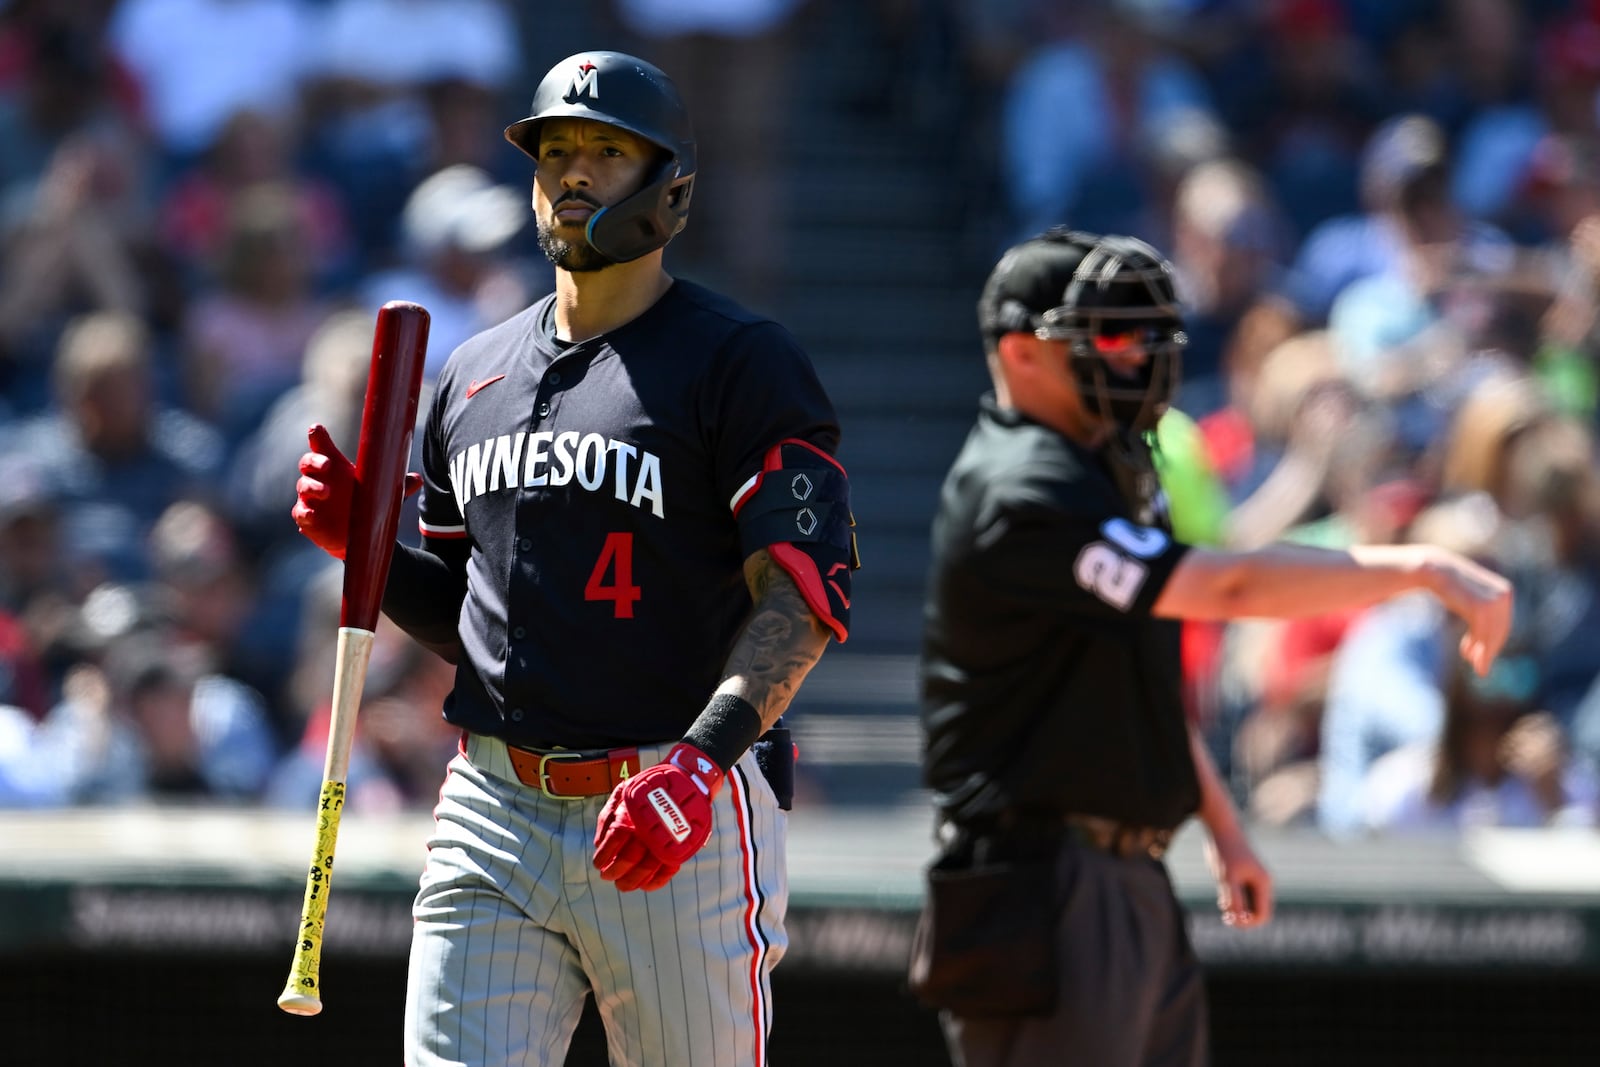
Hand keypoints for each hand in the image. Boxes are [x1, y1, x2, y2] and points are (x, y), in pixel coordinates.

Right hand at [292, 424, 420, 558]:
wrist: (361, 536)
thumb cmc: (368, 505)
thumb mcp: (385, 495)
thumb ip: (399, 486)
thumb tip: (418, 479)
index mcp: (337, 467)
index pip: (322, 447)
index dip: (317, 437)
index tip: (316, 429)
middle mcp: (320, 479)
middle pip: (308, 462)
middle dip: (314, 460)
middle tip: (328, 464)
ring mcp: (311, 498)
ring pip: (304, 486)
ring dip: (312, 486)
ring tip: (326, 491)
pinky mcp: (308, 518)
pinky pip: (301, 513)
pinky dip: (305, 512)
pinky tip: (312, 514)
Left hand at [593, 743, 721, 891]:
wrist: (687, 781)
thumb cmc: (650, 789)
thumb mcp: (625, 793)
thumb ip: (609, 815)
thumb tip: (599, 843)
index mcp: (634, 815)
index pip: (614, 840)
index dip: (604, 855)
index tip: (599, 865)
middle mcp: (649, 829)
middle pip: (629, 859)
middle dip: (615, 872)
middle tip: (608, 878)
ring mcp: (666, 839)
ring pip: (647, 869)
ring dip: (633, 881)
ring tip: (623, 886)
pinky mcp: (680, 847)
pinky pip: (668, 871)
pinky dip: (657, 882)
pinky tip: (646, 886)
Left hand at [1204, 831, 1273, 928]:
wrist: (1221, 830)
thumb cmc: (1225, 851)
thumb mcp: (1227, 877)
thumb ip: (1234, 898)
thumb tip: (1238, 918)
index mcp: (1263, 884)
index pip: (1263, 915)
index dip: (1248, 923)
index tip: (1231, 919)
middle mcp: (1261, 884)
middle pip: (1256, 912)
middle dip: (1241, 917)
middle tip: (1225, 914)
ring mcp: (1253, 881)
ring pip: (1248, 905)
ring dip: (1236, 909)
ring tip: (1222, 903)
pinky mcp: (1243, 877)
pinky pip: (1241, 897)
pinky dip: (1232, 901)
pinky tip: (1222, 897)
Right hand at [1428, 549, 1513, 677]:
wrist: (1436, 570)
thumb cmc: (1451, 586)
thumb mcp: (1471, 599)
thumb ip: (1482, 612)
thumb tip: (1485, 638)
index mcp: (1506, 592)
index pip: (1503, 624)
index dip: (1493, 643)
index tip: (1482, 656)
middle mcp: (1505, 595)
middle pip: (1500, 631)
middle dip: (1489, 651)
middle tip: (1480, 668)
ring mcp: (1494, 601)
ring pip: (1492, 634)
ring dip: (1484, 654)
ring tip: (1476, 667)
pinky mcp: (1481, 607)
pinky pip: (1482, 632)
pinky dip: (1477, 647)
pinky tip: (1467, 654)